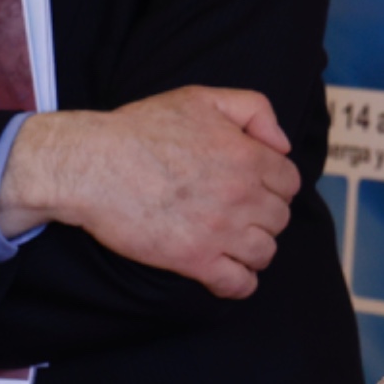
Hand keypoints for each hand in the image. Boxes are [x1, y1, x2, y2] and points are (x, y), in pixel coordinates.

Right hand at [0, 86, 298, 297]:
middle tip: (238, 212)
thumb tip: (281, 145)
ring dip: (253, 248)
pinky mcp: (194, 260)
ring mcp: (220, 231)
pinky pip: (238, 284)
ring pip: (264, 252)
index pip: (290, 182)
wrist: (93, 165)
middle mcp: (241, 196)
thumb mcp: (201, 99)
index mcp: (247, 157)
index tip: (256, 187)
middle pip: (279, 219)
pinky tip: (227, 273)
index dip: (275, 184)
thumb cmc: (142, 129)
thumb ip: (254, 110)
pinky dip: (239, 283)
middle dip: (263, 215)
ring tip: (232, 241)